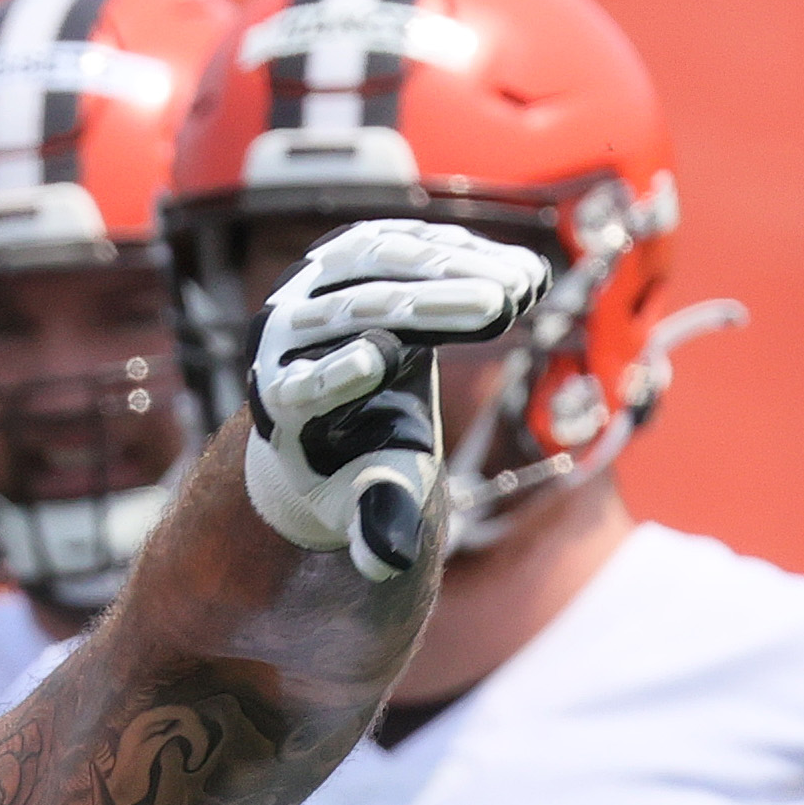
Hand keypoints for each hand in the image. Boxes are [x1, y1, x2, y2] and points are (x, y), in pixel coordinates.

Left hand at [239, 219, 550, 580]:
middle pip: (358, 312)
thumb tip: (386, 563)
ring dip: (456, 267)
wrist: (329, 412)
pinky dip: (457, 251)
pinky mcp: (342, 253)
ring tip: (524, 284)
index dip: (337, 373)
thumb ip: (375, 516)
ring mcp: (310, 284)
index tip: (378, 360)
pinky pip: (399, 242)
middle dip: (433, 305)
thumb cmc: (353, 464)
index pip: (306, 384)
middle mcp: (282, 336)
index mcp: (279, 402)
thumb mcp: (367, 494)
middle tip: (502, 303)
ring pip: (380, 263)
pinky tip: (515, 269)